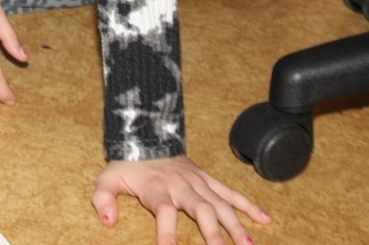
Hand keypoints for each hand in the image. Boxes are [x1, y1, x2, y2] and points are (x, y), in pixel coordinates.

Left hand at [93, 156, 271, 244]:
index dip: (167, 232)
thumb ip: (103, 200)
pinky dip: (249, 205)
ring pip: (220, 203)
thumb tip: (108, 222)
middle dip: (213, 232)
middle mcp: (180, 185)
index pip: (163, 211)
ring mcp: (197, 181)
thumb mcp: (107, 180)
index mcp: (156, 187)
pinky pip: (230, 192)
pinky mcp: (207, 179)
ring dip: (236, 224)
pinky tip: (265, 220)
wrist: (145, 136)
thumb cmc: (126, 166)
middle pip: (200, 209)